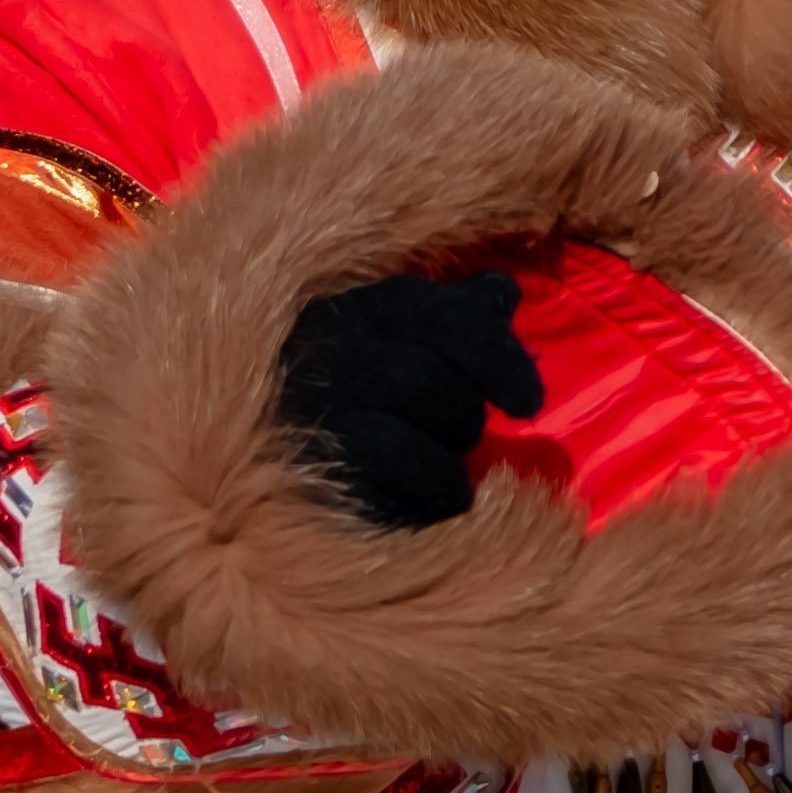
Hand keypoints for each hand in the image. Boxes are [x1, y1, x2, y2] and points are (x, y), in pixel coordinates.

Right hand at [269, 267, 544, 527]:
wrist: (262, 471)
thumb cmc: (357, 398)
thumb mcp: (399, 343)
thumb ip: (455, 317)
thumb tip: (502, 291)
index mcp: (350, 312)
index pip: (439, 315)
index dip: (496, 357)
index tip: (529, 403)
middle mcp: (318, 357)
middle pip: (423, 381)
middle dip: (461, 417)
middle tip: (461, 436)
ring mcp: (304, 421)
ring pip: (402, 445)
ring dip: (444, 466)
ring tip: (440, 473)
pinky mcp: (300, 482)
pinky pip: (383, 498)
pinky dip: (421, 500)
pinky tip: (421, 502)